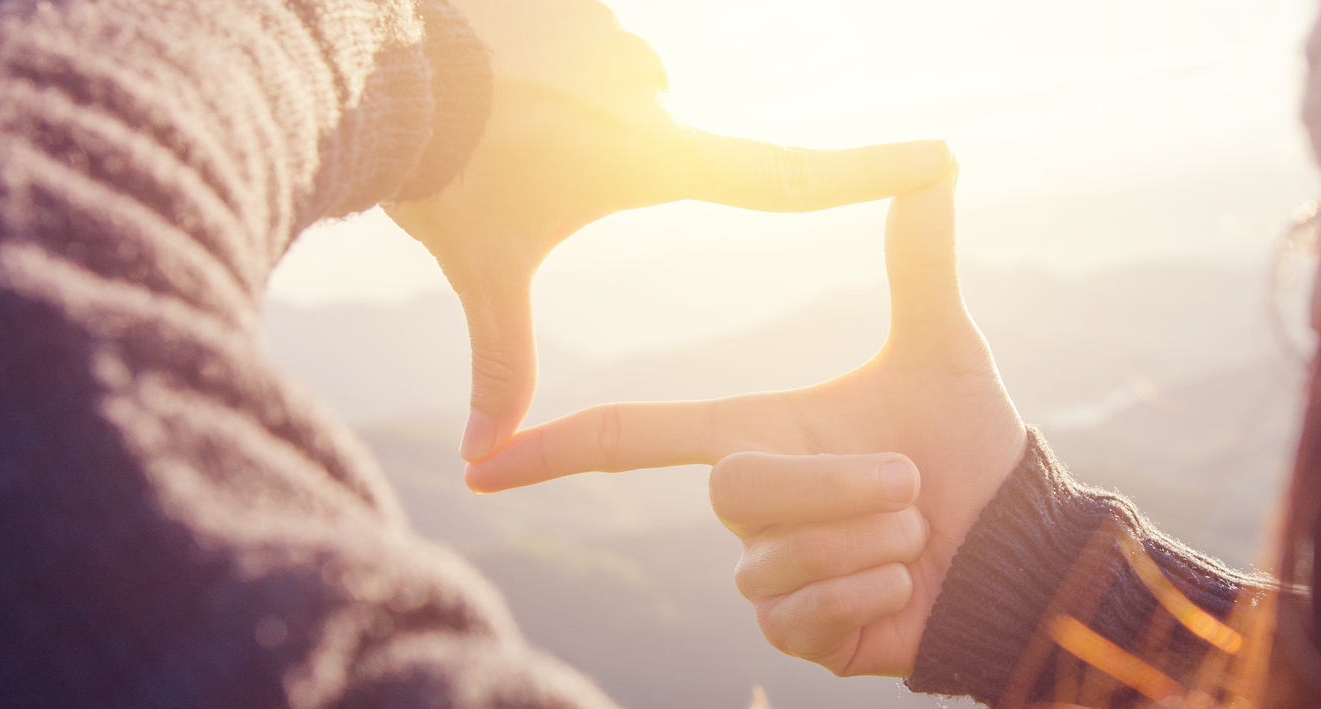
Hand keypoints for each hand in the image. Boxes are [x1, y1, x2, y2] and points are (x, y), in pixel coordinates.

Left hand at [385, 0, 955, 461]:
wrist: (380, 69)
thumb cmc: (443, 177)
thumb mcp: (482, 270)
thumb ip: (499, 358)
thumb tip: (488, 462)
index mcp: (656, 159)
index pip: (788, 179)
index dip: (870, 175)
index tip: (940, 158)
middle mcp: (656, 93)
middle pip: (662, 141)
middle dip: (603, 157)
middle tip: (533, 161)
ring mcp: (622, 38)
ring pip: (618, 84)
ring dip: (571, 105)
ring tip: (502, 119)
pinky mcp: (586, 2)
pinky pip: (583, 38)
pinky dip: (543, 57)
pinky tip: (490, 71)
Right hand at [464, 175, 1026, 676]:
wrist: (1016, 545)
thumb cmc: (970, 449)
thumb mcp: (942, 350)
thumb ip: (919, 263)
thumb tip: (936, 165)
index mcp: (756, 432)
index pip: (637, 438)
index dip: (559, 448)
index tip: (484, 459)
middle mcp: (747, 506)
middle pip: (734, 489)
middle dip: (836, 484)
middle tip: (908, 481)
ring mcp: (765, 575)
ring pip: (775, 559)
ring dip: (869, 540)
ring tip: (911, 532)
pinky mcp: (795, 636)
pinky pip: (801, 617)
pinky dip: (869, 593)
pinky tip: (903, 583)